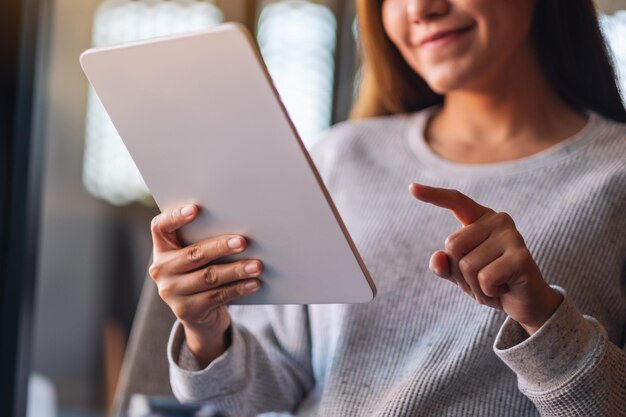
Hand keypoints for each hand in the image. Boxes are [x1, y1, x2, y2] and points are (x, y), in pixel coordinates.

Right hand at [149, 204, 262, 365]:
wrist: (200, 313)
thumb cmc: (203, 271)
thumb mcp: (198, 256)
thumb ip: (207, 240)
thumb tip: (242, 228)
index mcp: (162, 248)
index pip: (160, 227)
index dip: (175, 217)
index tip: (196, 209)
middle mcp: (161, 269)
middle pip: (193, 254)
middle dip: (221, 247)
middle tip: (243, 242)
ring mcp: (171, 292)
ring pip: (208, 277)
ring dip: (236, 270)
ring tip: (257, 266)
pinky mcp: (185, 310)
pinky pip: (216, 296)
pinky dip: (239, 288)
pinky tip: (254, 283)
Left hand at [409, 183, 561, 334]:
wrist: (527, 302)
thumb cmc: (492, 282)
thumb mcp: (461, 275)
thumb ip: (445, 266)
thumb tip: (438, 258)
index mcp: (481, 218)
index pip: (456, 201)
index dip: (433, 195)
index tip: (411, 188)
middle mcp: (498, 220)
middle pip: (452, 246)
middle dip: (460, 273)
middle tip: (482, 279)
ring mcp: (512, 237)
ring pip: (467, 266)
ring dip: (474, 287)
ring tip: (494, 285)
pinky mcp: (521, 258)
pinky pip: (484, 279)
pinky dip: (487, 293)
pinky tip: (504, 290)